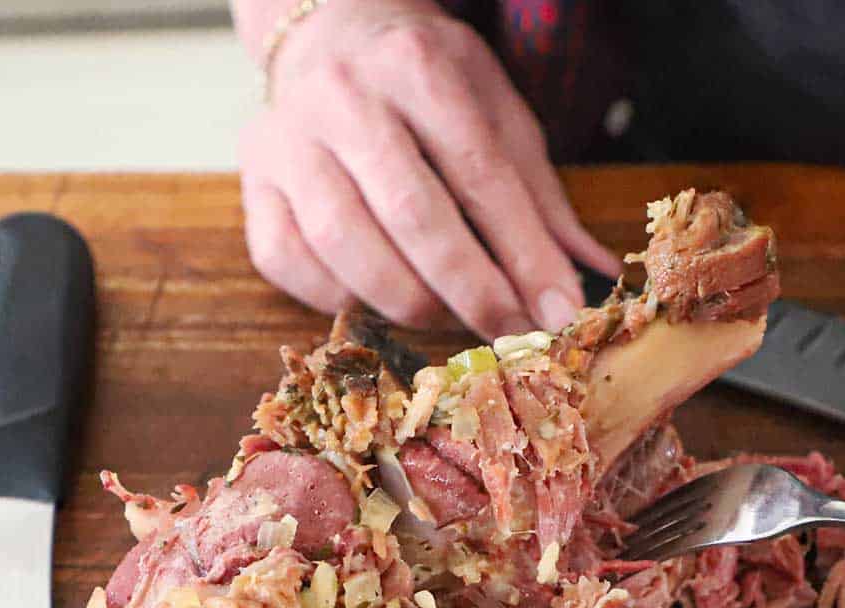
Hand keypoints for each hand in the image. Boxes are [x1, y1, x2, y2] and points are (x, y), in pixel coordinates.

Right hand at [236, 0, 620, 338]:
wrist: (330, 37)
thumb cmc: (424, 89)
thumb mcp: (495, 115)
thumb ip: (539, 199)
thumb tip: (592, 275)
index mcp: (418, 65)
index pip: (481, 174)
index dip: (523, 255)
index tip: (558, 313)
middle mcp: (343, 97)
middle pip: (412, 216)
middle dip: (470, 290)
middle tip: (507, 332)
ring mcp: (286, 141)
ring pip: (344, 245)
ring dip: (407, 301)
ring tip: (446, 315)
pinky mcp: (252, 184)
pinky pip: (291, 264)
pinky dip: (341, 298)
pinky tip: (376, 297)